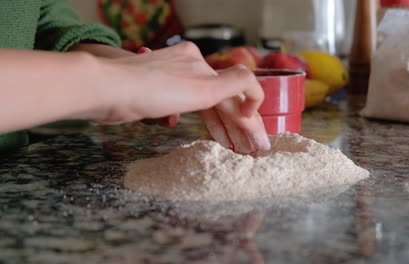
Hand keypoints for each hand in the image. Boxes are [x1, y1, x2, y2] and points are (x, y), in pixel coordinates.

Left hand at [91, 42, 269, 152]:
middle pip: (222, 100)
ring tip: (233, 147)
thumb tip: (255, 89)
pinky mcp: (157, 92)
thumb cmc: (155, 90)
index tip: (257, 139)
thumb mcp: (204, 87)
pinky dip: (199, 120)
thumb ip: (236, 84)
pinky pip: (187, 107)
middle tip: (251, 149)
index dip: (252, 116)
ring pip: (205, 105)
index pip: (238, 92)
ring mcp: (172, 81)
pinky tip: (207, 132)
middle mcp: (190, 69)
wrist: (109, 91)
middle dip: (238, 126)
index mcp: (202, 65)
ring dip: (220, 126)